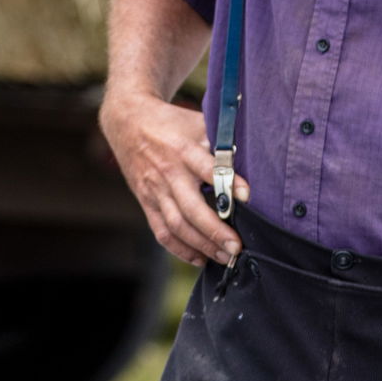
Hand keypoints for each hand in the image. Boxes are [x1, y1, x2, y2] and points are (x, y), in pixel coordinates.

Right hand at [99, 87, 246, 267]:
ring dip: (201, 245)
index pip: (208, 168)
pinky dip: (180, 249)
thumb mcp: (196, 123)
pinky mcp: (146, 202)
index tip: (248, 196)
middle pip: (191, 208)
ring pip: (177, 225)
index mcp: (184, 150)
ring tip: (224, 257)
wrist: (127, 122)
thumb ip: (220, 140)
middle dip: (215, 231)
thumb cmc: (172, 123)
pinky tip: (199, 258)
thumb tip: (253, 156)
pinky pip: (161, 231)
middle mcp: (168, 173)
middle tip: (237, 247)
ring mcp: (155, 191)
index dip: (229, 182)